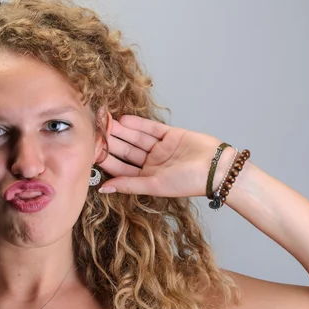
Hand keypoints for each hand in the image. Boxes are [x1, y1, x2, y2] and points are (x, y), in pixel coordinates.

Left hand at [97, 115, 229, 197]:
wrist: (217, 169)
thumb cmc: (188, 182)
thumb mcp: (154, 185)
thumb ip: (129, 185)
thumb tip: (103, 189)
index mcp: (147, 177)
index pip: (121, 167)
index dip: (106, 158)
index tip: (91, 150)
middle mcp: (151, 163)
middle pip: (126, 150)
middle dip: (111, 141)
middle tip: (95, 130)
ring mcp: (161, 148)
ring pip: (136, 137)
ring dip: (121, 130)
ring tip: (105, 121)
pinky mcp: (171, 135)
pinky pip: (151, 128)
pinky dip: (138, 124)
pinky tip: (123, 119)